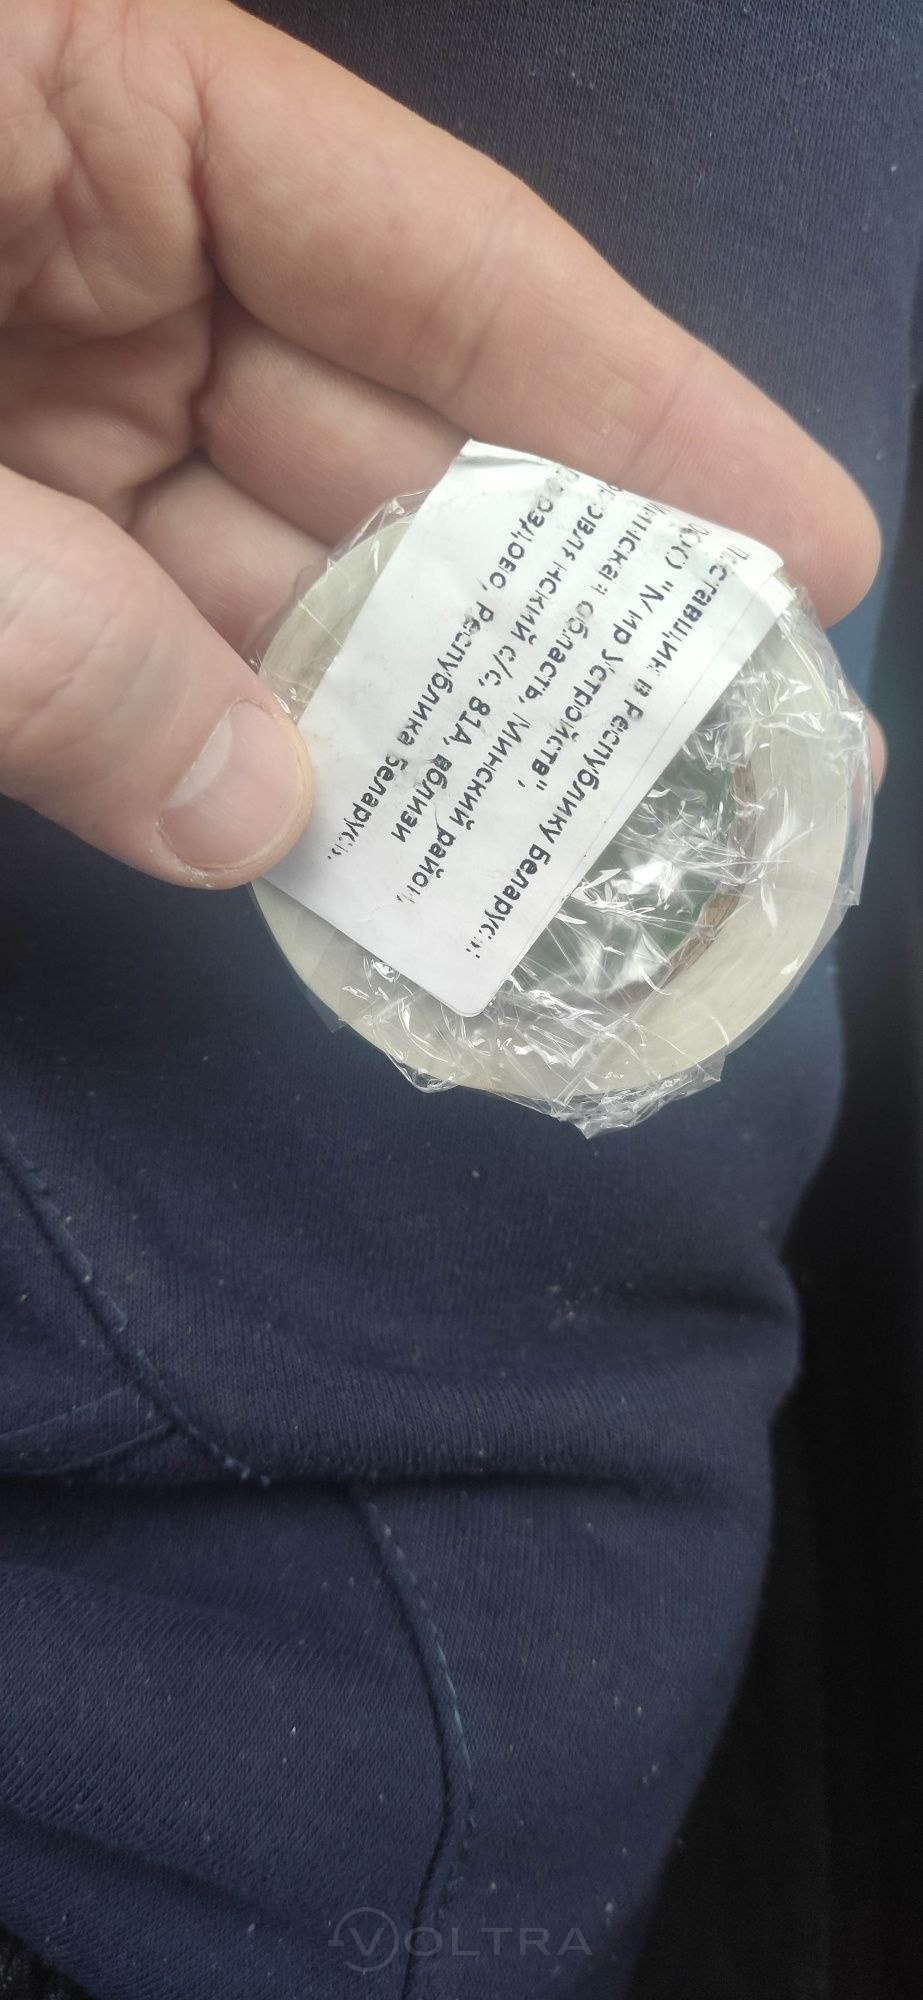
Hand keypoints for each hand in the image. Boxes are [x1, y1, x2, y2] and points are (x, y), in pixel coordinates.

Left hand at [0, 0, 879, 885]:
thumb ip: (47, 628)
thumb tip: (246, 822)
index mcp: (100, 92)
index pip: (448, 265)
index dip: (650, 422)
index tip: (812, 553)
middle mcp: (96, 238)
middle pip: (386, 434)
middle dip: (541, 612)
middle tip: (715, 757)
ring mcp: (26, 376)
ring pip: (260, 555)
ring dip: (390, 714)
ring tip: (546, 843)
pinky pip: (128, 618)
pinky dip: (214, 733)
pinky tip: (339, 837)